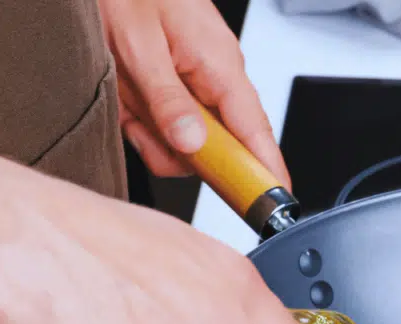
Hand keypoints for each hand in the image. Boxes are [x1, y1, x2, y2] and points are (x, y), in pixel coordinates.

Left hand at [99, 0, 289, 185]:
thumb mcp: (138, 44)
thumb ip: (167, 100)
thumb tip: (194, 145)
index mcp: (220, 65)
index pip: (257, 131)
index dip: (268, 170)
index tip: (275, 202)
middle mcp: (214, 78)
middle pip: (216, 146)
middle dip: (175, 148)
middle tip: (142, 125)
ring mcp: (195, 84)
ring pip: (185, 142)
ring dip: (150, 131)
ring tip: (126, 96)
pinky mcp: (175, 88)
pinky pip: (165, 126)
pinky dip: (139, 120)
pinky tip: (126, 95)